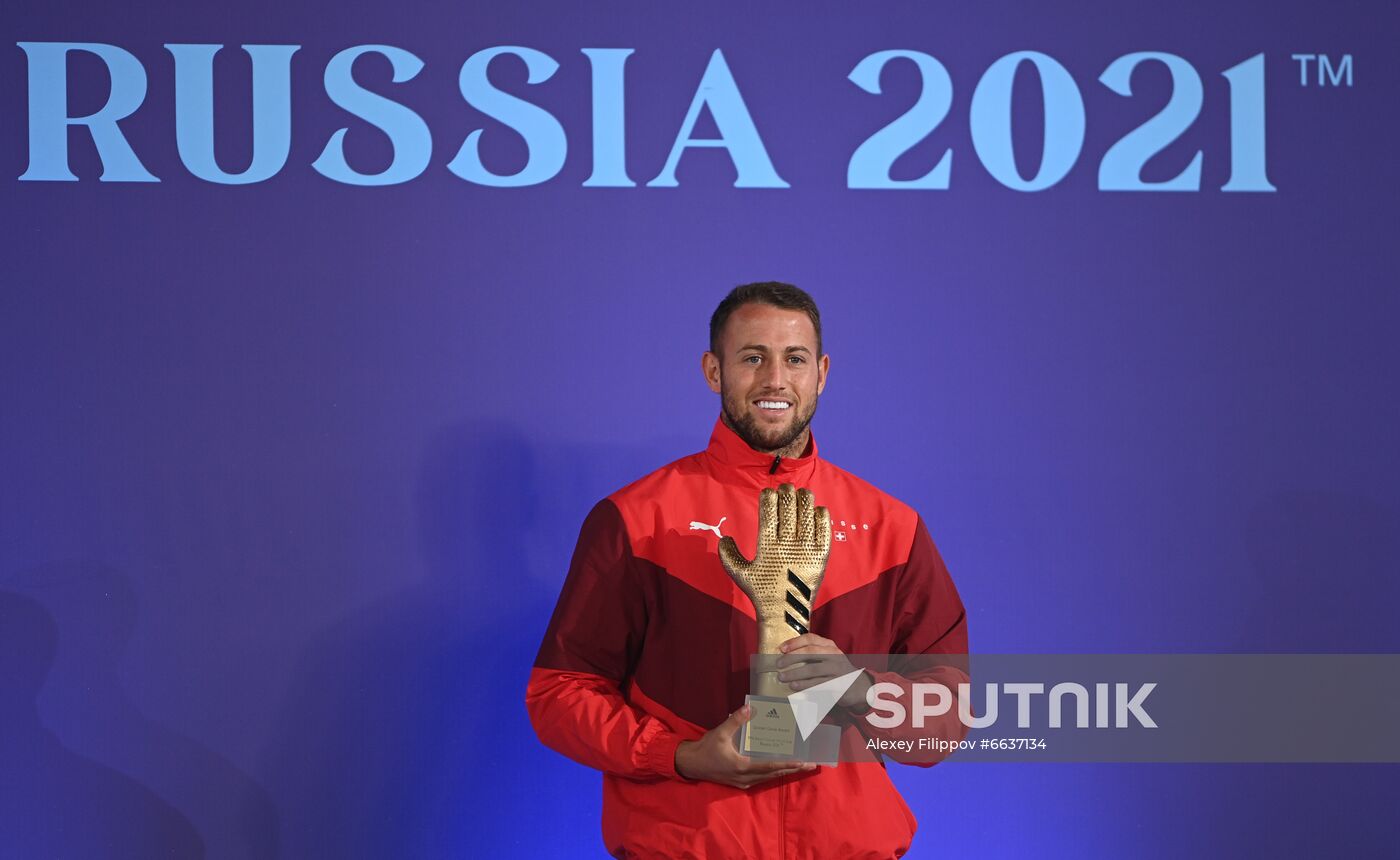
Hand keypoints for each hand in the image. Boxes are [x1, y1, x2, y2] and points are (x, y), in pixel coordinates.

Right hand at [674, 705, 818, 788]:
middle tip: (811, 765)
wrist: (692, 764)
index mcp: (742, 766)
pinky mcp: (740, 783)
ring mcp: (744, 782)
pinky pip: (761, 779)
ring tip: (800, 766)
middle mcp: (746, 777)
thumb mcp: (720, 732)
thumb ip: (735, 720)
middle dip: (793, 769)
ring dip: (784, 772)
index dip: (788, 764)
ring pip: (769, 778)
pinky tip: (780, 768)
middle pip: (774, 774)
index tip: (803, 762)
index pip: (771, 765)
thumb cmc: (706, 748)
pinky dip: (773, 773)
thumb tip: (749, 707)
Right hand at [718, 484, 831, 655]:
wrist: (786, 612)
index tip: (768, 491)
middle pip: (789, 510)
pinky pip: (824, 531)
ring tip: (803, 492)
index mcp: (767, 547)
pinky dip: (822, 518)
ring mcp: (806, 550)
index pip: (768, 514)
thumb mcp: (740, 574)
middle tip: (786, 487)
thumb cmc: (762, 592)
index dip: (769, 498)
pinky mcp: (821, 557)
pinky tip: (819, 509)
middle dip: (787, 494)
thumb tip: (723, 539)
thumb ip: (728, 556)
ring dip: (805, 500)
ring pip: (807, 516)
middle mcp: (787, 546)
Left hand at [776, 633, 872, 710]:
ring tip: (782, 677)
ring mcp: (838, 670)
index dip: (794, 642)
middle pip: (810, 652)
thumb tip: (785, 655)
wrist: (858, 686)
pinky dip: (805, 685)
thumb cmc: (836, 671)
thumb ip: (811, 655)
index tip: (781, 648)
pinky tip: (795, 686)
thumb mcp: (827, 658)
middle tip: (778, 664)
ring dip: (795, 674)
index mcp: (830, 646)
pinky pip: (819, 685)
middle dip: (792, 658)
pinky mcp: (839, 684)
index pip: (811, 639)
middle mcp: (834, 655)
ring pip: (813, 669)